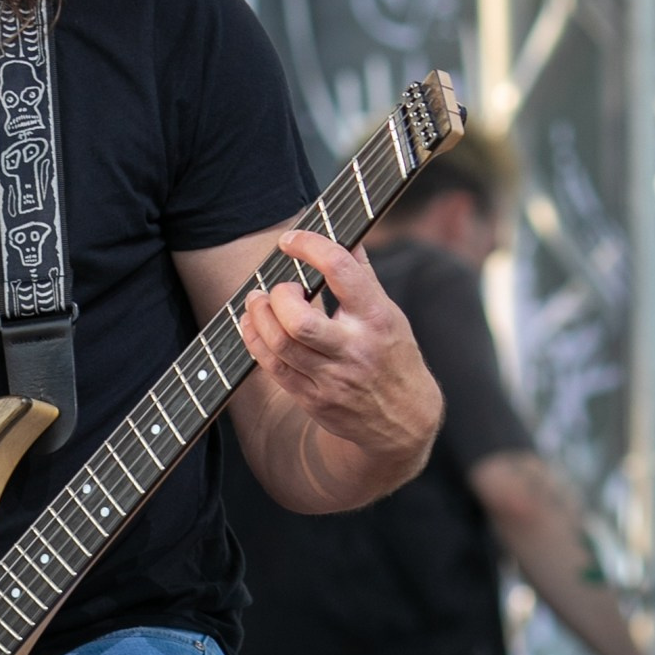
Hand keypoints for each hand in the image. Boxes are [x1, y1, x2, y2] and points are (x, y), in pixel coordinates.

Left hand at [238, 228, 441, 489]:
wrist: (403, 421)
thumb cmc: (394, 356)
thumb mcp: (390, 313)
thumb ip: (362, 274)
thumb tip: (344, 233)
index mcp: (376, 317)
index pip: (341, 271)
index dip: (310, 247)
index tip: (291, 240)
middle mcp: (354, 349)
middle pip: (300, 321)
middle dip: (279, 297)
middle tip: (280, 287)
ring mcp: (331, 378)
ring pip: (280, 345)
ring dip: (259, 316)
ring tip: (257, 300)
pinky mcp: (313, 398)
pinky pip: (273, 367)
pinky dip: (255, 340)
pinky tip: (252, 324)